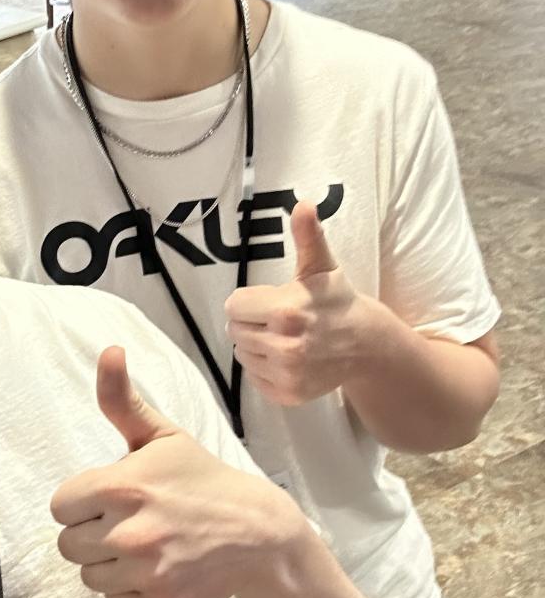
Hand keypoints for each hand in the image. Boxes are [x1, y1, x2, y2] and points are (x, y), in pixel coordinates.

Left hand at [50, 346, 305, 597]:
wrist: (257, 531)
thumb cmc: (201, 479)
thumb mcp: (163, 436)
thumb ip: (122, 400)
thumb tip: (108, 351)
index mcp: (120, 486)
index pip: (60, 506)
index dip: (81, 501)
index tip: (107, 497)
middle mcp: (128, 532)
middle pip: (68, 544)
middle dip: (91, 532)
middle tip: (124, 521)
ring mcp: (145, 572)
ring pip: (88, 575)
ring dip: (106, 562)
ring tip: (139, 545)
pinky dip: (128, 588)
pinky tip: (153, 567)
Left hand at [225, 201, 367, 405]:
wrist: (365, 344)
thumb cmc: (335, 301)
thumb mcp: (321, 266)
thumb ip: (307, 236)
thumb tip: (303, 203)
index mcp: (286, 310)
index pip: (234, 306)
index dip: (248, 301)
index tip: (268, 301)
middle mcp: (285, 345)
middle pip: (235, 331)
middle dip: (251, 322)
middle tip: (276, 319)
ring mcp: (287, 373)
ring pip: (242, 354)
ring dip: (255, 345)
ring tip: (281, 336)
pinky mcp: (288, 394)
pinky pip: (254, 378)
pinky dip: (264, 368)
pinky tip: (286, 357)